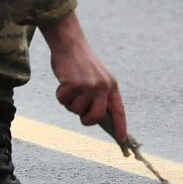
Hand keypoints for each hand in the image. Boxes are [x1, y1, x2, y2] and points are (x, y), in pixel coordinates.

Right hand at [39, 11, 126, 130]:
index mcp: (111, 86)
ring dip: (70, 102)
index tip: (122, 139)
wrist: (70, 44)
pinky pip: (63, 101)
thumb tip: (97, 119)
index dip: (120, 126)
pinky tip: (64, 82)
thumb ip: (100, 97)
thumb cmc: (81, 64)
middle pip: (96, 117)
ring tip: (71, 87)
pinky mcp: (73, 83)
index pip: (118, 110)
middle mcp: (103, 87)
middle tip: (80, 112)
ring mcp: (88, 85)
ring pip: (76, 110)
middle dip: (86, 119)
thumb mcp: (97, 79)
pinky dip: (60, 94)